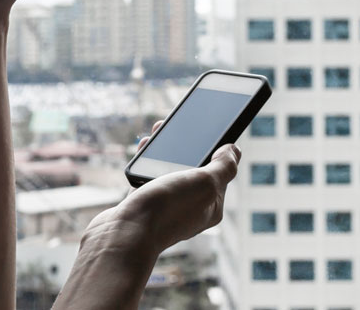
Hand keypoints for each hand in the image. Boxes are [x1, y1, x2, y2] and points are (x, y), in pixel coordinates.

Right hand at [85, 140, 240, 257]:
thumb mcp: (204, 183)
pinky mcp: (143, 204)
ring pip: (168, 171)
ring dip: (164, 151)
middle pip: (192, 169)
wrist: (124, 233)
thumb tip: (234, 151)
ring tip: (157, 133)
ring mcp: (165, 206)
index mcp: (211, 205)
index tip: (206, 129)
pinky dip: (146, 161)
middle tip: (176, 127)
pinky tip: (141, 151)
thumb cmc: (167, 209)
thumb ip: (223, 166)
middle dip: (186, 146)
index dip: (215, 149)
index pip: (219, 172)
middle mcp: (190, 207)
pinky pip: (148, 177)